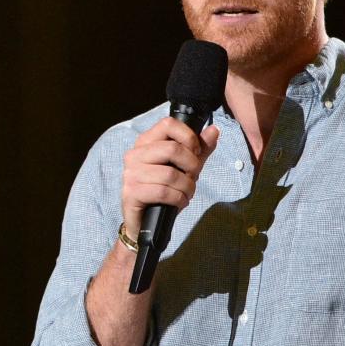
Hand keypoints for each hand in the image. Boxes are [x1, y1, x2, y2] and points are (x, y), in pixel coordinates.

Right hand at [120, 117, 219, 240]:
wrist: (146, 221)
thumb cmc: (164, 190)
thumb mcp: (185, 167)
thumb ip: (199, 149)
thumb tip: (214, 130)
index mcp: (146, 142)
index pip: (168, 124)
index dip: (188, 137)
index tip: (195, 152)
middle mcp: (135, 154)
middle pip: (172, 149)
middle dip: (192, 166)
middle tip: (193, 178)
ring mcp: (131, 174)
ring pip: (170, 174)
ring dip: (187, 187)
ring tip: (186, 193)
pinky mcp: (131, 192)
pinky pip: (163, 192)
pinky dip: (178, 199)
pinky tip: (178, 202)